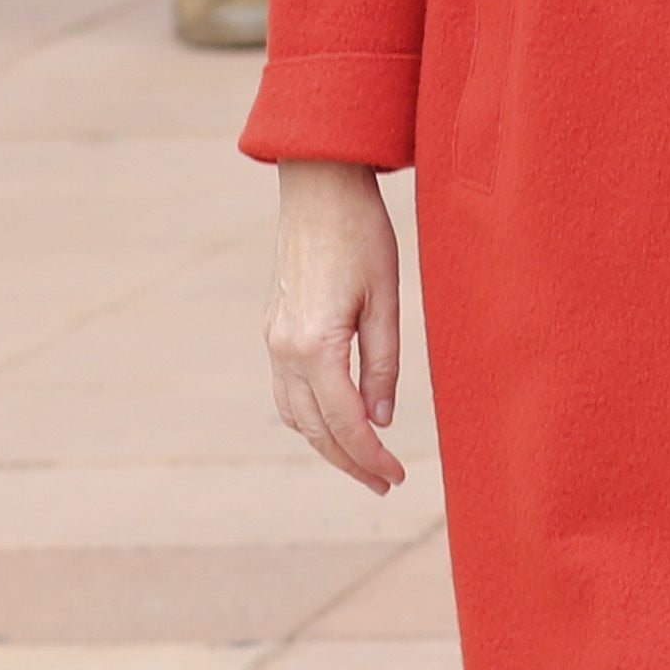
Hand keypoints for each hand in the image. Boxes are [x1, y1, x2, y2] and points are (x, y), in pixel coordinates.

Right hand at [265, 159, 407, 492]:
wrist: (317, 186)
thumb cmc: (361, 235)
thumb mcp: (385, 301)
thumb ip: (383, 365)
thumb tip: (380, 419)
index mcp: (316, 346)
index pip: (345, 423)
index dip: (372, 457)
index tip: (397, 476)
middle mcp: (285, 350)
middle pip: (315, 429)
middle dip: (350, 462)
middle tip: (384, 483)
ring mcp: (272, 340)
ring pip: (294, 415)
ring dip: (327, 444)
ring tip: (362, 460)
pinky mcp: (272, 328)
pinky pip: (284, 391)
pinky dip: (308, 416)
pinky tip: (332, 419)